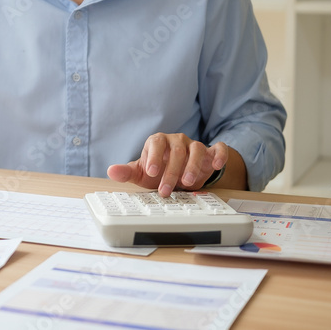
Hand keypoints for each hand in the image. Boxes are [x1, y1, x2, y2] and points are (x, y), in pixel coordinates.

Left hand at [106, 133, 227, 196]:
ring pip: (197, 149)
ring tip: (187, 183)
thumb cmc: (158, 171)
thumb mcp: (142, 173)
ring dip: (192, 166)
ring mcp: (194, 145)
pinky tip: (216, 165)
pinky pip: (218, 148)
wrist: (178, 174)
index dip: (155, 156)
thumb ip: (127, 172)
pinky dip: (219, 155)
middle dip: (171, 171)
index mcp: (159, 142)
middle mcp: (177, 141)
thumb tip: (111, 171)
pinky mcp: (210, 152)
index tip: (151, 172)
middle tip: (165, 190)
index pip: (156, 142)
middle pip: (177, 150)